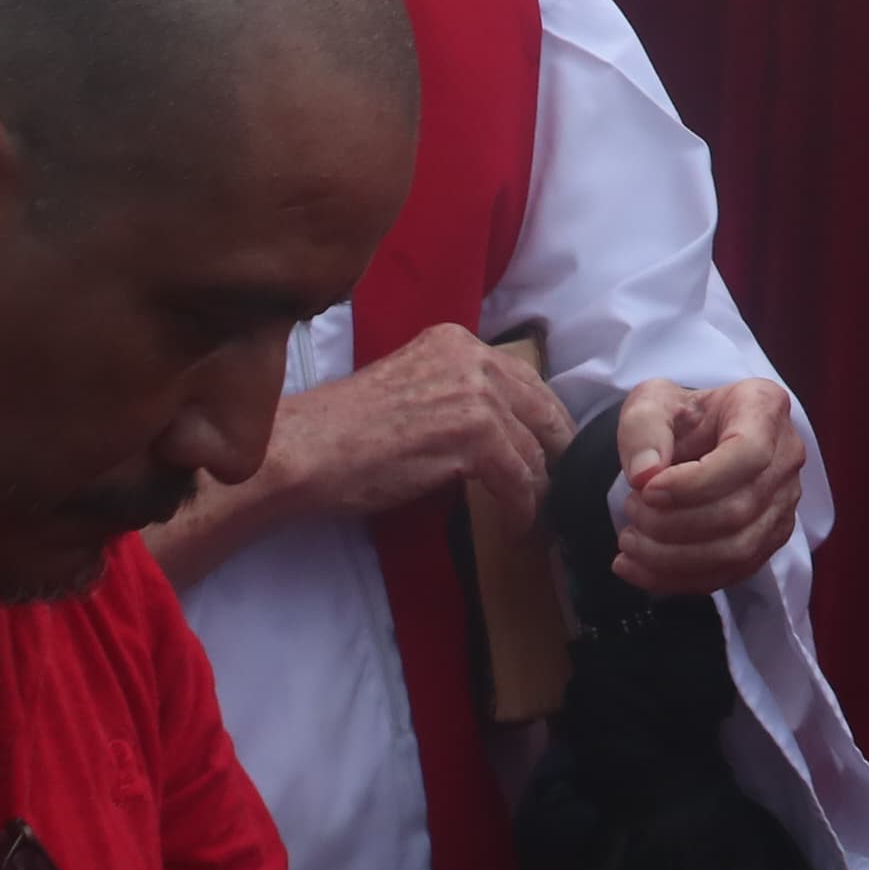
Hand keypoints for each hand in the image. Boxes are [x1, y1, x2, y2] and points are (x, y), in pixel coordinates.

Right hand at [277, 324, 575, 532]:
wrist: (303, 450)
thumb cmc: (343, 431)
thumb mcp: (412, 389)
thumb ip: (456, 394)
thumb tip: (500, 430)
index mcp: (457, 343)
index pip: (524, 379)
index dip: (542, 418)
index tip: (552, 446)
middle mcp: (474, 359)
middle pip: (541, 408)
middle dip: (557, 449)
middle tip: (565, 482)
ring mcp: (476, 396)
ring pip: (533, 449)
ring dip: (539, 488)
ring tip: (540, 514)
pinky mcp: (473, 437)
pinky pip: (518, 479)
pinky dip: (523, 508)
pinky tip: (520, 526)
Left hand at [613, 377, 805, 594]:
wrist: (697, 436)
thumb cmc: (680, 416)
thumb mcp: (652, 401)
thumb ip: (643, 427)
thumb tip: (644, 474)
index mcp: (764, 408)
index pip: (748, 454)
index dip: (695, 482)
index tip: (647, 489)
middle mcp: (786, 456)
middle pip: (739, 509)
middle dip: (672, 523)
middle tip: (631, 510)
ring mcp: (784, 502)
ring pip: (737, 550)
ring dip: (671, 558)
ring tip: (630, 539)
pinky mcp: (770, 539)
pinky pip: (729, 573)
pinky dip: (676, 579)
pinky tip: (636, 567)